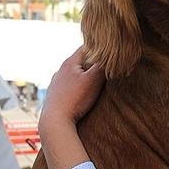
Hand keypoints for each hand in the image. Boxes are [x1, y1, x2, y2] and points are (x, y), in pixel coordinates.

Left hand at [38, 46, 104, 168]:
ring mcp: (55, 83)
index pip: (86, 47)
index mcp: (69, 62)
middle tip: (106, 67)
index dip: (99, 48)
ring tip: (94, 82)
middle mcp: (60, 70)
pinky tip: (81, 95)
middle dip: (93, 63)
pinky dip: (76, 87)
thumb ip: (103, 66)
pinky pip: (68, 86)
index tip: (110, 51)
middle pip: (80, 61)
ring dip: (84, 76)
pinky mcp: (54, 96)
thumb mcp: (93, 80)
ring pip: (73, 74)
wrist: (55, 121)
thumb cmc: (75, 99)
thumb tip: (114, 56)